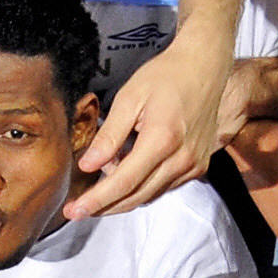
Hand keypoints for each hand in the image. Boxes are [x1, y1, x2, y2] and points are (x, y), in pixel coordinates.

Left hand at [70, 34, 223, 219]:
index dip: (96, 199)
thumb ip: (108, 136)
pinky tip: (126, 173)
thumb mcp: (128, 98)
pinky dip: (141, 187)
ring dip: (122, 197)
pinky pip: (163, 187)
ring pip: (149, 195)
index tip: (74, 210)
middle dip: (104, 206)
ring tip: (99, 185)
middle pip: (136, 196)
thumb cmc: (166, 76)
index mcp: (162, 139)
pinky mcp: (198, 166)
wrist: (203, 67)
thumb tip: (88, 165)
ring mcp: (193, 165)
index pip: (123, 182)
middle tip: (77, 210)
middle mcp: (182, 158)